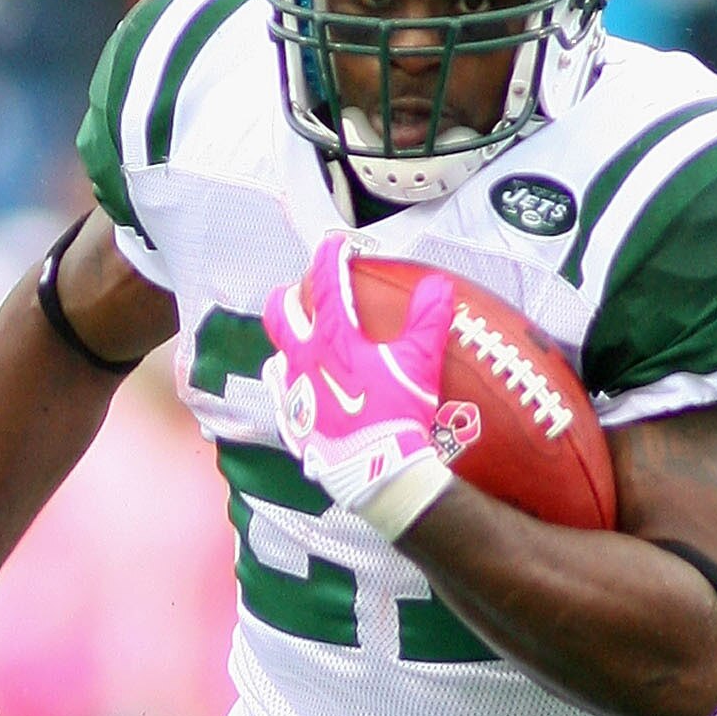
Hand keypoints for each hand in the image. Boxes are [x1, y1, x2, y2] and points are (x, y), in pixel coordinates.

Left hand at [261, 235, 457, 538]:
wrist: (377, 472)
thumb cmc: (398, 415)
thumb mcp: (419, 363)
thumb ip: (428, 320)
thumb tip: (440, 284)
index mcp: (334, 339)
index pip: (326, 284)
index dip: (329, 257)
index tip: (334, 243)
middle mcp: (304, 360)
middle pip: (281, 316)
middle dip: (287, 296)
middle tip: (296, 290)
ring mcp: (295, 394)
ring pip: (277, 357)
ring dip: (286, 345)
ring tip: (296, 343)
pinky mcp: (295, 426)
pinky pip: (282, 400)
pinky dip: (287, 388)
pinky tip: (296, 391)